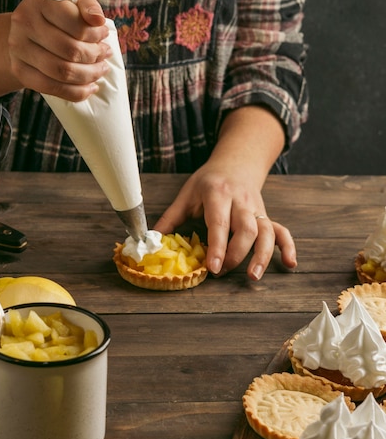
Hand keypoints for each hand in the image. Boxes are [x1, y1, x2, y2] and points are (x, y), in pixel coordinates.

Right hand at [8, 0, 110, 99]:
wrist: (23, 31)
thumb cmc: (54, 15)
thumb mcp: (71, 1)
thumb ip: (87, 6)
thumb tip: (99, 21)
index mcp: (39, 1)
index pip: (75, 23)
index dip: (95, 34)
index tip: (104, 35)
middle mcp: (25, 23)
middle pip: (70, 50)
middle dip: (94, 56)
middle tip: (105, 55)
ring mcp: (19, 49)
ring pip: (62, 72)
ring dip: (89, 75)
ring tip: (100, 70)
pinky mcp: (20, 71)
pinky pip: (52, 88)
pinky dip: (76, 92)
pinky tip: (90, 87)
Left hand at [154, 106, 296, 279]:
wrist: (235, 162)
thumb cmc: (207, 182)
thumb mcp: (186, 195)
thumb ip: (169, 219)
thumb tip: (149, 243)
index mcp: (218, 194)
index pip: (220, 223)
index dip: (217, 246)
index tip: (212, 267)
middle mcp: (241, 201)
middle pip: (247, 229)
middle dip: (236, 254)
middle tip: (221, 272)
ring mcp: (257, 209)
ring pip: (267, 231)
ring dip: (262, 255)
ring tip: (254, 276)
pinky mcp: (266, 216)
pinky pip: (282, 231)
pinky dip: (288, 247)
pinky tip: (289, 263)